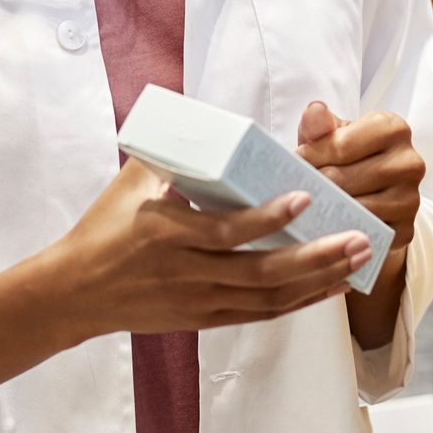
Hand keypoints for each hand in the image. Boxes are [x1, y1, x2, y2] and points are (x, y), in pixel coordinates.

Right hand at [44, 157, 371, 340]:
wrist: (73, 293)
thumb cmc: (104, 227)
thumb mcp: (132, 183)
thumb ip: (175, 153)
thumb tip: (214, 114)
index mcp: (165, 233)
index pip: (225, 231)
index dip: (267, 218)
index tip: (305, 196)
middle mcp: (185, 273)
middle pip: (260, 272)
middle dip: (316, 256)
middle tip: (359, 237)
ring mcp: (197, 302)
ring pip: (267, 298)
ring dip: (317, 279)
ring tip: (357, 259)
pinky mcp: (203, 319)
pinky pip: (259, 314)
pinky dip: (298, 302)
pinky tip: (330, 286)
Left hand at [297, 102, 424, 271]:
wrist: (370, 192)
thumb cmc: (345, 156)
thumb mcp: (331, 135)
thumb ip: (319, 123)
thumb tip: (314, 111)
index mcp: (394, 128)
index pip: (340, 145)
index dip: (310, 156)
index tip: (294, 162)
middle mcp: (410, 162)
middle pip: (342, 179)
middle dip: (311, 184)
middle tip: (290, 189)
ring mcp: (411, 200)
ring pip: (351, 209)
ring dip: (321, 210)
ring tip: (300, 207)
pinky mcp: (406, 232)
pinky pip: (361, 235)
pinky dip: (338, 234)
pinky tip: (321, 228)